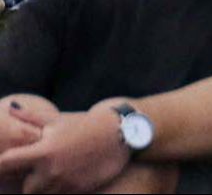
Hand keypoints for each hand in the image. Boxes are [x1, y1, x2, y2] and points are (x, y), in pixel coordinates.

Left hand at [0, 108, 127, 194]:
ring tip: (55, 171)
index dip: (2, 164)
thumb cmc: (83, 124)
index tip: (5, 163)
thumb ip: (31, 118)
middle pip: (25, 187)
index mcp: (43, 150)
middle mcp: (51, 170)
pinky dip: (58, 190)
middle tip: (41, 166)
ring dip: (44, 187)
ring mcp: (64, 183)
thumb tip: (11, 108)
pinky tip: (67, 176)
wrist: (117, 134)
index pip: (8, 162)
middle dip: (30, 179)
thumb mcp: (57, 120)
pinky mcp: (77, 192)